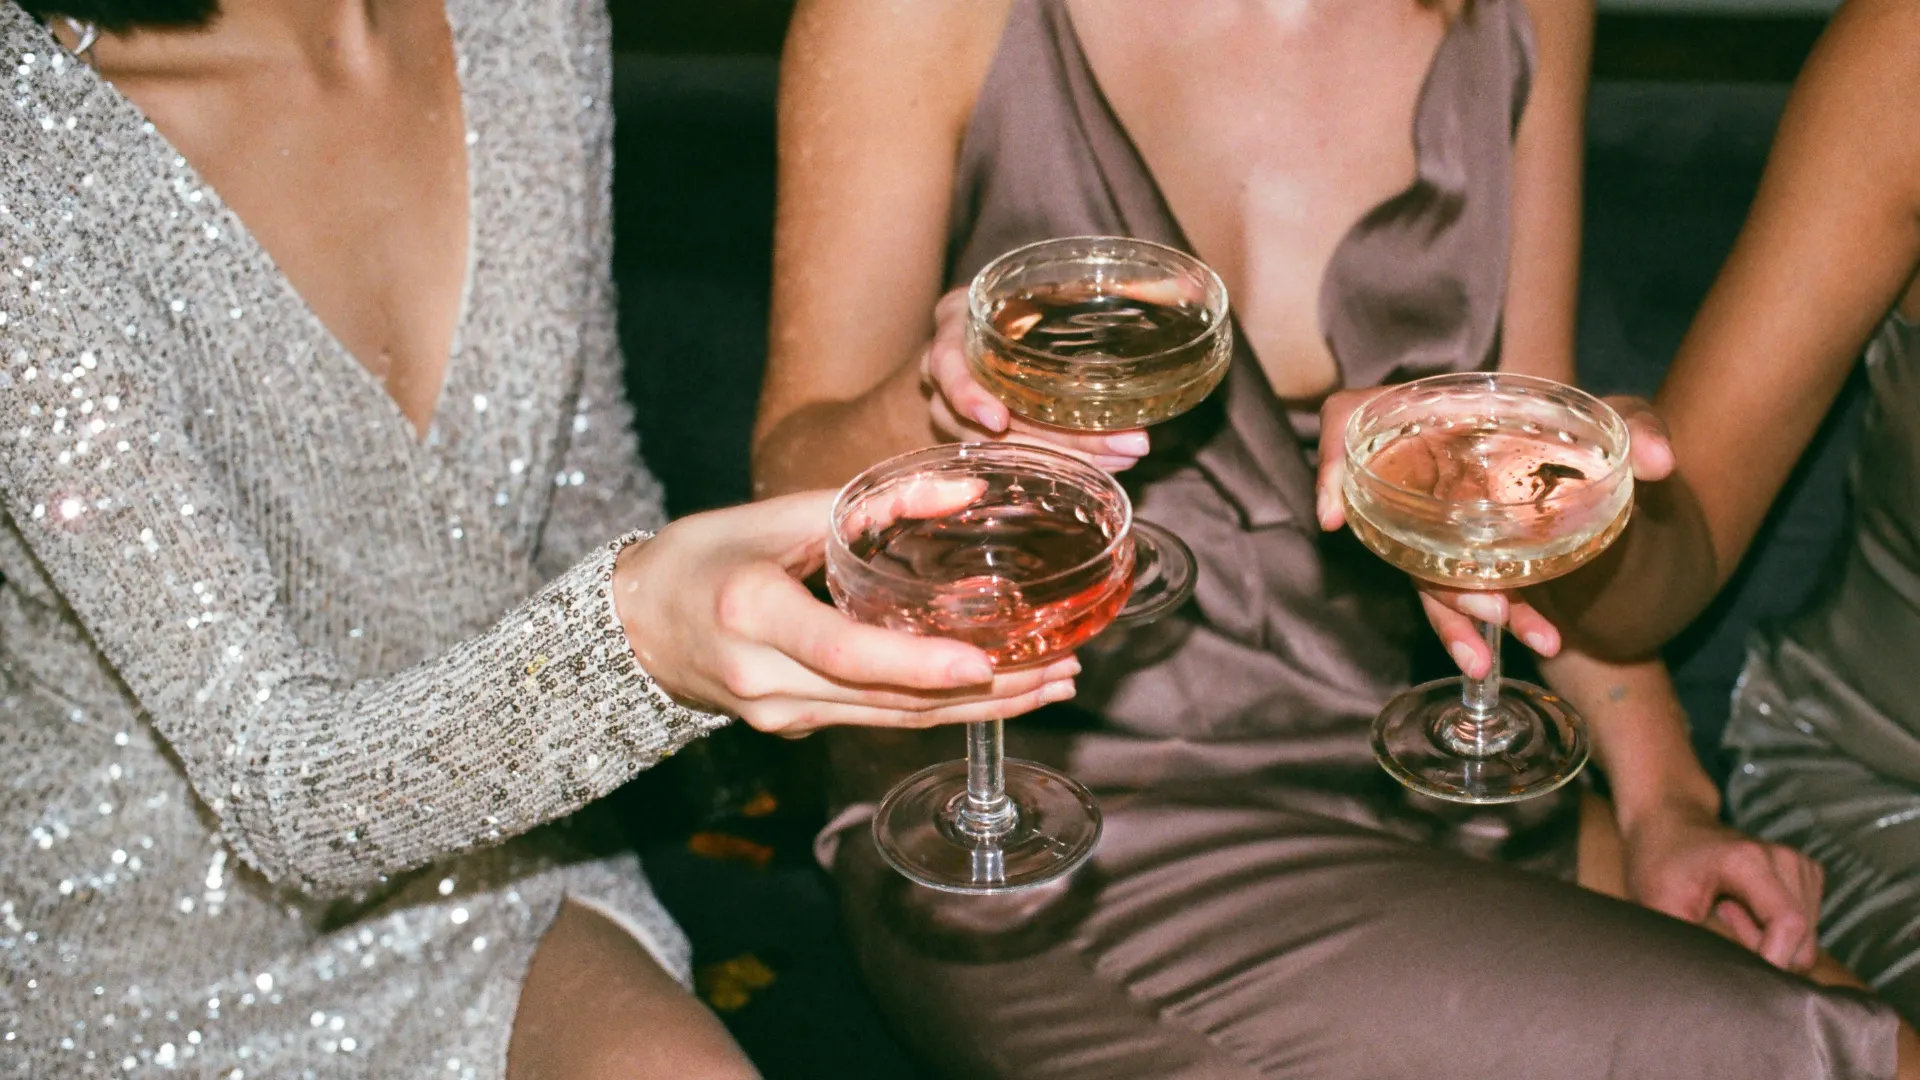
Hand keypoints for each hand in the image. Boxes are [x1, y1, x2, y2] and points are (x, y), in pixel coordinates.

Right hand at [614, 490, 1078, 737]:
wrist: (633, 628)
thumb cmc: (701, 556)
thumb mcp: (774, 514)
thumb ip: (869, 503)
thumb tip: (965, 489)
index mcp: (751, 612)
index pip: (843, 651)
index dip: (915, 664)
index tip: (982, 663)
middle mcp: (766, 679)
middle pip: (886, 701)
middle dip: (983, 693)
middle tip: (1060, 670)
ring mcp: (779, 715)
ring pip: (892, 721)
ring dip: (979, 710)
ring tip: (1050, 683)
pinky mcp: (795, 727)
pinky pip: (877, 720)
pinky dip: (939, 708)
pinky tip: (996, 692)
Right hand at [920, 287, 1150, 470]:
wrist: (1004, 320)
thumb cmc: (1024, 297)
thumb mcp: (1051, 281)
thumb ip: (1106, 287)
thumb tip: (1183, 283)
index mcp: (956, 325)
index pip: (945, 364)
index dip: (968, 394)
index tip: (999, 419)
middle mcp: (947, 374)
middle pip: (985, 421)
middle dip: (1054, 439)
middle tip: (1120, 446)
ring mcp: (959, 412)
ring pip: (1002, 450)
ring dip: (1065, 457)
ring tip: (1122, 457)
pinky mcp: (983, 437)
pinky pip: (1015, 460)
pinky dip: (1061, 463)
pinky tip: (1104, 466)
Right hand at [1314, 385, 1676, 676]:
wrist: (1620, 477)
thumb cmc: (1598, 433)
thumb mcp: (1618, 417)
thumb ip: (1639, 428)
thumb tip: (1660, 461)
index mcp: (1440, 417)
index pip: (1353, 421)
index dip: (1333, 463)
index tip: (1332, 517)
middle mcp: (1426, 468)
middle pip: (1389, 520)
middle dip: (1434, 575)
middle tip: (1492, 610)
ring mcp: (1438, 519)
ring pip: (1421, 573)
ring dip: (1459, 617)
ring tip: (1508, 649)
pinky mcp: (1461, 560)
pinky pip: (1451, 596)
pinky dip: (1480, 627)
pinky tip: (1525, 647)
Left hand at [1620, 799, 1823, 971]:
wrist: (1667, 821)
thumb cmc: (1657, 863)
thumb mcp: (1658, 905)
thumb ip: (1689, 946)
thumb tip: (1710, 988)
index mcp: (1750, 861)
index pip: (1789, 926)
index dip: (1772, 962)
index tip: (1738, 973)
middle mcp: (1784, 859)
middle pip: (1802, 941)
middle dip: (1764, 952)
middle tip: (1719, 921)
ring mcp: (1800, 865)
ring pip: (1805, 940)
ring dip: (1768, 941)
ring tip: (1726, 911)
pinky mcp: (1806, 874)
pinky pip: (1805, 928)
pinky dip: (1775, 930)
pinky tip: (1743, 908)